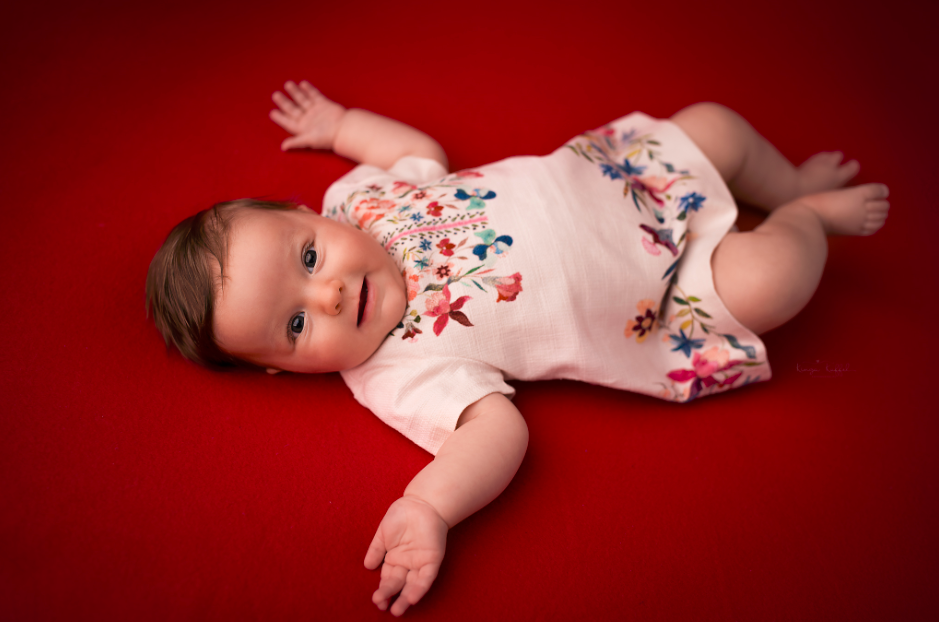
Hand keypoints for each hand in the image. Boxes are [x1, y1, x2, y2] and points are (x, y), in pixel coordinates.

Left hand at [269, 80, 346, 150]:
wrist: (345, 129)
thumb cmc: (327, 137)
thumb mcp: (309, 139)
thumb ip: (296, 142)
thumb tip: (283, 147)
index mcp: (303, 128)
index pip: (288, 122)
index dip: (280, 117)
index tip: (272, 112)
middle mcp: (308, 119)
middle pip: (293, 109)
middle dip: (284, 102)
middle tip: (275, 95)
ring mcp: (316, 111)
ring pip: (303, 100)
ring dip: (295, 92)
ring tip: (288, 84)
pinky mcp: (324, 105)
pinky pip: (315, 96)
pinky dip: (309, 90)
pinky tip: (303, 84)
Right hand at [364, 496, 448, 615]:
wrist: (420, 502)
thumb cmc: (400, 515)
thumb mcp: (383, 534)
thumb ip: (376, 550)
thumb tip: (367, 566)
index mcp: (394, 559)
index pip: (388, 579)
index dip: (383, 590)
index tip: (376, 600)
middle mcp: (407, 564)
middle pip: (399, 584)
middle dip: (390, 596)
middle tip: (382, 606)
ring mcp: (419, 562)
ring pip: (413, 585)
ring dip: (406, 598)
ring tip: (397, 610)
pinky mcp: (432, 559)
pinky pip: (426, 577)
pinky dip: (420, 587)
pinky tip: (412, 597)